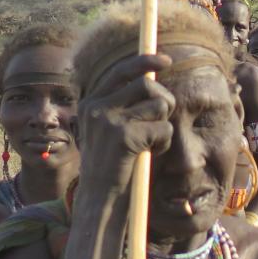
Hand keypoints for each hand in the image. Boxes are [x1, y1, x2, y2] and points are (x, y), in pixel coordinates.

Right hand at [74, 54, 174, 192]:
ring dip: (164, 123)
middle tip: (163, 118)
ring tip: (152, 142)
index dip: (145, 61)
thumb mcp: (110, 130)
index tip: (166, 60)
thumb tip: (152, 79)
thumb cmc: (113, 166)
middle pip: (146, 84)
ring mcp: (109, 120)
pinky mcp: (124, 136)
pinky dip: (164, 142)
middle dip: (165, 100)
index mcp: (91, 103)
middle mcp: (97, 107)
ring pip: (158, 104)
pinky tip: (151, 154)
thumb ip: (124, 106)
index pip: (121, 71)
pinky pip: (163, 127)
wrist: (100, 198)